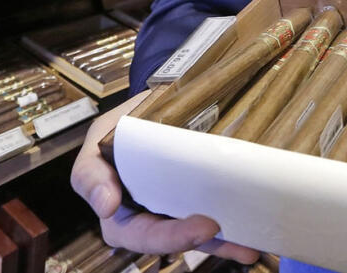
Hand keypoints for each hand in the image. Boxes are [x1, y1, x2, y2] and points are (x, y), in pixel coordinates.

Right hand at [70, 91, 260, 263]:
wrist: (153, 102)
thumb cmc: (121, 126)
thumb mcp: (97, 141)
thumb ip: (90, 174)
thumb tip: (107, 206)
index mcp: (121, 214)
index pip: (142, 235)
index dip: (171, 237)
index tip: (204, 226)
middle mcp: (151, 218)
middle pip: (176, 240)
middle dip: (207, 243)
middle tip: (235, 236)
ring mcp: (177, 209)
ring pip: (200, 235)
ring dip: (227, 242)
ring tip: (253, 244)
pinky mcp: (200, 198)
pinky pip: (216, 215)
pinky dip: (234, 223)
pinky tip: (255, 227)